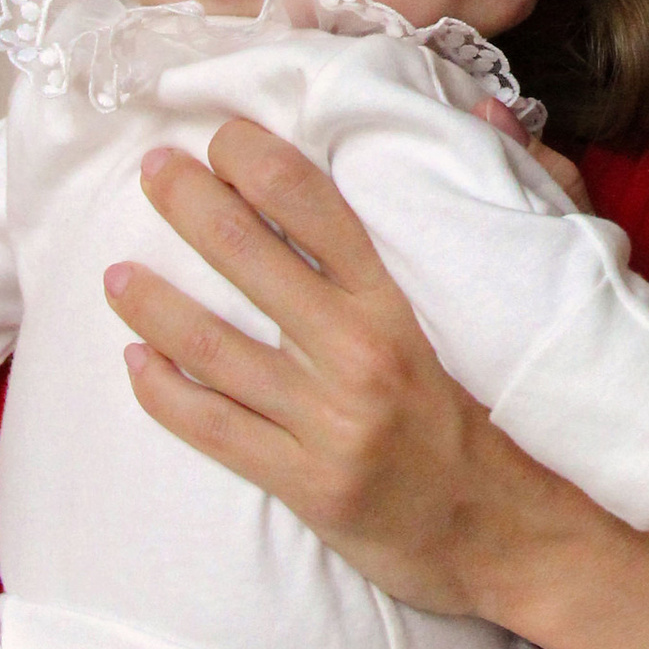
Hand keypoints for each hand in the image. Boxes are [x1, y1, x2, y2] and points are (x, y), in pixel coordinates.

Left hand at [114, 119, 648, 648]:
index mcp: (402, 306)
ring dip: (154, 303)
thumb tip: (492, 110)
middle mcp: (358, 355)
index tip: (222, 133)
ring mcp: (326, 423)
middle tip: (150, 169)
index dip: (261, 162)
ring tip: (114, 273)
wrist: (521, 538)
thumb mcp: (534, 293)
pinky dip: (164, 394)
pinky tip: (134, 364)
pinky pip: (214, 430)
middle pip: (253, 260)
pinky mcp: (304, 484)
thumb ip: (524, 191)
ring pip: (213, 347)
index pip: (319, 209)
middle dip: (192, 205)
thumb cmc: (515, 417)